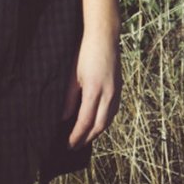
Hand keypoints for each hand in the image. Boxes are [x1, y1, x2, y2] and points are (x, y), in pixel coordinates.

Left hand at [63, 33, 121, 148]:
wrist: (104, 37)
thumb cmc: (85, 53)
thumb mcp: (73, 75)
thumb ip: (69, 98)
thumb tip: (64, 118)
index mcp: (94, 91)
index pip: (85, 122)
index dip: (76, 136)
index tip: (68, 144)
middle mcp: (108, 95)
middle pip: (98, 127)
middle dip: (86, 139)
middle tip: (74, 146)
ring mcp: (116, 93)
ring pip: (107, 121)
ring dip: (96, 132)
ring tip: (84, 138)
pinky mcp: (119, 89)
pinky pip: (112, 112)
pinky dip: (104, 122)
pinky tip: (96, 123)